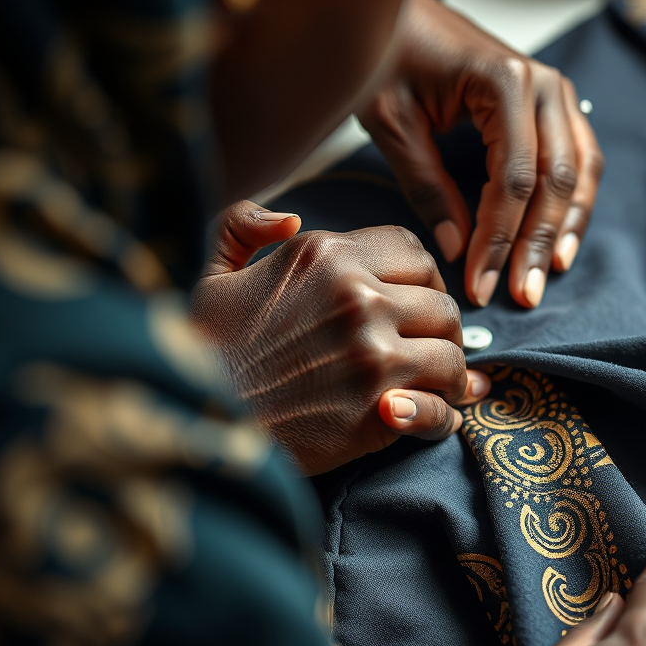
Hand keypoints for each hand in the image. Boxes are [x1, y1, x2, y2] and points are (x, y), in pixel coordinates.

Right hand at [189, 201, 489, 474]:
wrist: (194, 426)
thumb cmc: (203, 351)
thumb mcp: (210, 274)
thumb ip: (242, 227)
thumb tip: (289, 218)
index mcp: (324, 255)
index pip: (414, 251)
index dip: (423, 278)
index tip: (415, 303)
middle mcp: (357, 296)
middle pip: (442, 303)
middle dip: (442, 328)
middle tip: (432, 349)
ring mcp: (373, 354)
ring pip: (452, 355)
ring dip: (451, 374)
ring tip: (442, 387)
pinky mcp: (380, 410)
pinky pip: (442, 408)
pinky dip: (445, 416)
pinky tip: (437, 419)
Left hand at [359, 0, 602, 308]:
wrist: (396, 5)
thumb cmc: (387, 53)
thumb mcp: (393, 123)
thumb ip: (426, 187)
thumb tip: (455, 250)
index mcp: (503, 82)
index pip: (512, 180)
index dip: (498, 239)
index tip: (479, 285)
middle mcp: (543, 84)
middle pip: (555, 181)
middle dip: (536, 244)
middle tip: (521, 295)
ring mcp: (555, 90)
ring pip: (578, 172)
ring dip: (564, 227)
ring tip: (548, 274)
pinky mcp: (552, 101)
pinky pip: (578, 157)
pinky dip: (572, 201)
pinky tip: (559, 238)